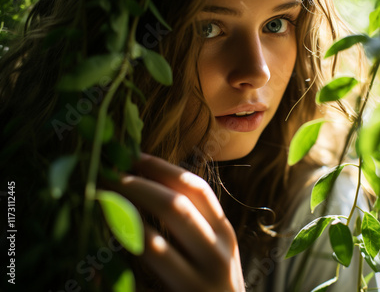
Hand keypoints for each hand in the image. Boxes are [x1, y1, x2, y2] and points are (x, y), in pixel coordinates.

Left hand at [108, 153, 244, 290]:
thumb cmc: (215, 284)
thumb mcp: (214, 249)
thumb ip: (194, 222)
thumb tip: (151, 186)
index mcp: (225, 232)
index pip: (196, 189)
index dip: (163, 169)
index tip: (134, 156)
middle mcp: (218, 252)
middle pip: (176, 206)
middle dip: (138, 186)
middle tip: (107, 175)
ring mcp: (199, 281)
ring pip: (154, 241)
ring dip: (121, 217)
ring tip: (98, 201)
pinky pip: (142, 274)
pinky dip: (119, 254)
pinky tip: (104, 241)